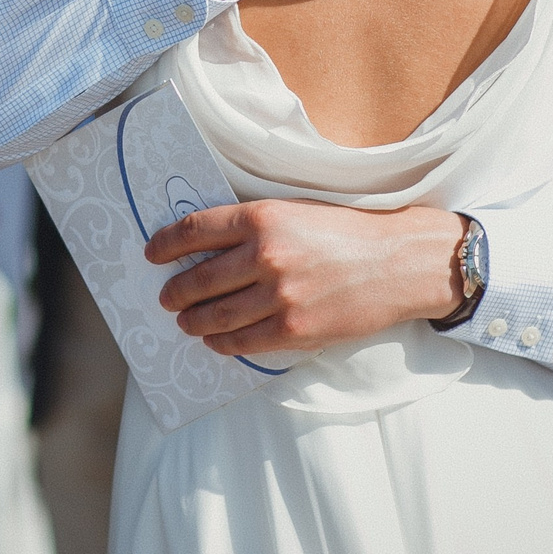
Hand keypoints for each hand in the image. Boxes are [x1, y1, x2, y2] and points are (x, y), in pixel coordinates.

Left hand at [144, 200, 467, 357]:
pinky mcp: (296, 329)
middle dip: (175, 290)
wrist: (399, 262)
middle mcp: (266, 255)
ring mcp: (280, 295)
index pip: (194, 230)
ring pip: (216, 315)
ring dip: (192, 321)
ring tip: (184, 321)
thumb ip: (252, 226)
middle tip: (166, 296)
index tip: (152, 254)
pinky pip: (244, 341)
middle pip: (199, 278)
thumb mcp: (295, 211)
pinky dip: (222, 342)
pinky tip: (215, 340)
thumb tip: (205, 246)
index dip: (165, 245)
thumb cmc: (347, 232)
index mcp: (263, 217)